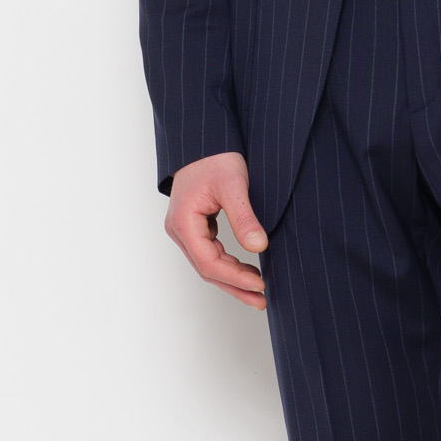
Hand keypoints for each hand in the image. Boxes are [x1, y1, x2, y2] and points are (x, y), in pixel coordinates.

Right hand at [164, 152, 267, 309]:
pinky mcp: (195, 227)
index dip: (234, 277)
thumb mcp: (233, 184)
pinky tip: (248, 270)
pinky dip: (229, 265)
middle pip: (207, 269)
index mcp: (183, 222)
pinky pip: (211, 253)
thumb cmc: (215, 157)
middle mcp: (179, 230)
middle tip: (261, 300)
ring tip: (258, 291)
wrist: (205, 140)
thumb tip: (259, 247)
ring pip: (209, 264)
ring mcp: (185, 229)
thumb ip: (244, 217)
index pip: (208, 262)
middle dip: (235, 286)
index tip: (259, 284)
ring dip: (233, 279)